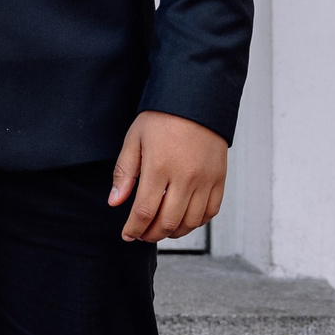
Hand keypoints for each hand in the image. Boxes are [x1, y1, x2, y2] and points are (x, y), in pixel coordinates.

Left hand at [109, 112, 226, 241]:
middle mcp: (185, 177)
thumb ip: (124, 173)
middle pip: (168, 222)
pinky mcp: (219, 179)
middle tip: (142, 234)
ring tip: (161, 229)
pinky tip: (183, 219)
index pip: (144, 211)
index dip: (134, 228)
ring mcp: (205, 180)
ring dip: (173, 232)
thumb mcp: (134, 140)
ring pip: (190, 222)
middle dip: (151, 234)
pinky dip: (196, 222)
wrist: (196, 100)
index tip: (127, 234)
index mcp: (159, 167)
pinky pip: (210, 212)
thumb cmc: (162, 118)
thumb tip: (115, 202)